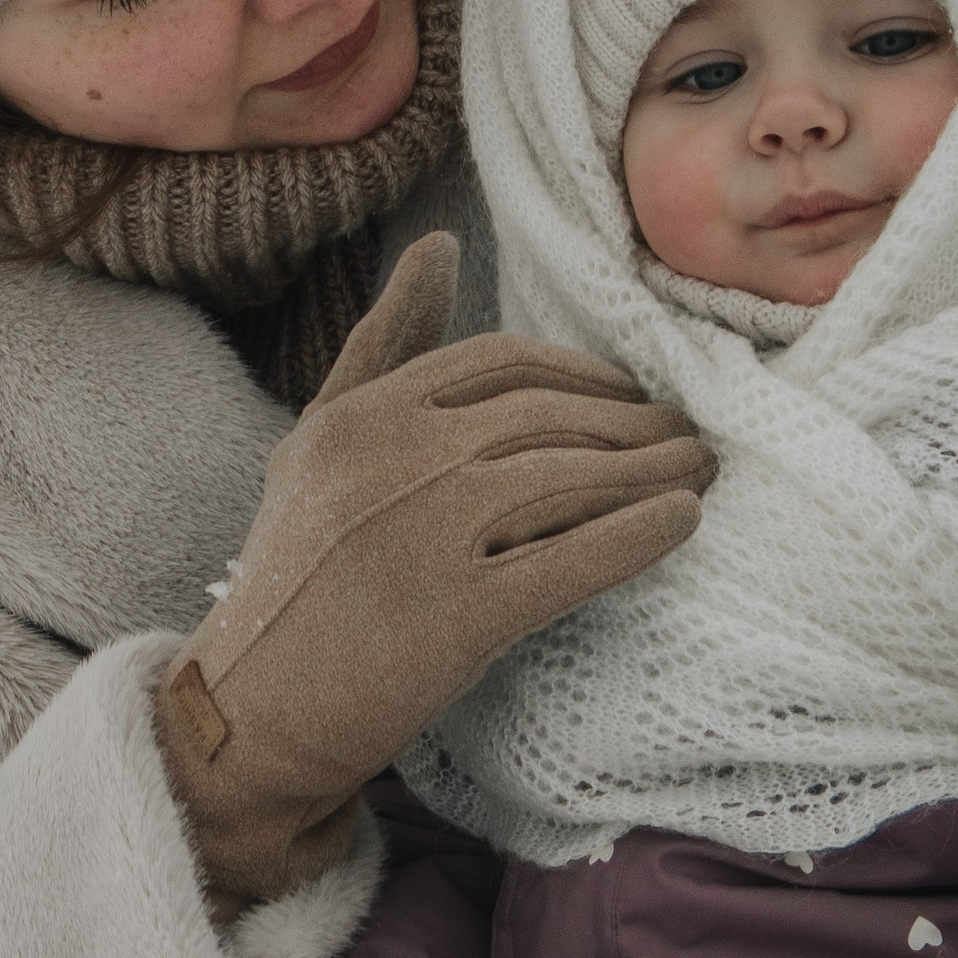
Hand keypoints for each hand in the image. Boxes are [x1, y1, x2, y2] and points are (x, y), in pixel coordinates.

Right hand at [157, 232, 713, 906]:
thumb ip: (382, 345)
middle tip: (687, 435)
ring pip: (570, 477)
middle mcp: (385, 463)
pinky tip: (681, 522)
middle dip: (633, 422)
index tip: (628, 395)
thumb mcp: (317, 445)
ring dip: (655, 469)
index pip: (498, 363)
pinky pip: (575, 558)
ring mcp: (420, 537)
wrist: (255, 713)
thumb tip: (440, 244)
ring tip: (701, 472)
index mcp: (356, 416)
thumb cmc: (299, 577)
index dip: (580, 372)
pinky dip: (640, 534)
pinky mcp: (455, 615)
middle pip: (546, 416)